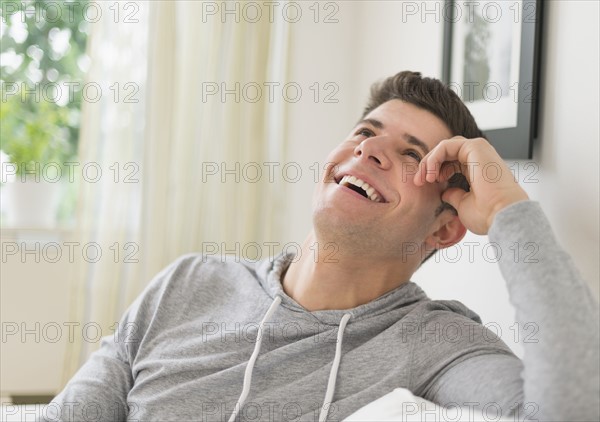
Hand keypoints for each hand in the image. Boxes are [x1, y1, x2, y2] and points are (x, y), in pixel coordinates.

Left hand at [414, 136, 528, 234]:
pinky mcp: (476, 147)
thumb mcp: (463, 204)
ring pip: (445, 147)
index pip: (450, 162)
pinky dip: (434, 158)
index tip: (422, 185)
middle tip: (418, 181)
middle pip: (446, 152)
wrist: (501, 216)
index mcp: (478, 170)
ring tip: (424, 178)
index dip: (433, 171)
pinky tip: (431, 174)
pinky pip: (446, 146)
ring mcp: (479, 151)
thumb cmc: (487, 214)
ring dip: (429, 161)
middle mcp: (480, 158)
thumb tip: (445, 193)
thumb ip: (454, 195)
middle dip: (428, 165)